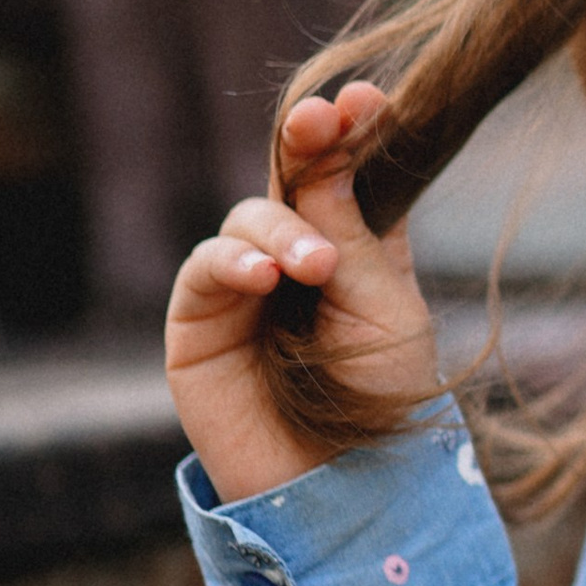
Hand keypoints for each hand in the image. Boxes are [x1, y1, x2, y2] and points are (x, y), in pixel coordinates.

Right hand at [165, 85, 441, 500]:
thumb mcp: (385, 307)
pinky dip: (234, 261)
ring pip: (249, 217)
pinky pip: (207, 267)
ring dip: (280, 228)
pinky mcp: (200, 321)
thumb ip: (350, 233)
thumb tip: (329, 150)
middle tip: (324, 119)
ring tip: (312, 269)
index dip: (353, 132)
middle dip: (307, 142)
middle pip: (294, 178)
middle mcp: (299, 258)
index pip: (349, 174)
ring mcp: (245, 286)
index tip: (367, 101)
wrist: (344, 485)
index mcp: (358, 249)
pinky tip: (265, 277)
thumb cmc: (381, 400)